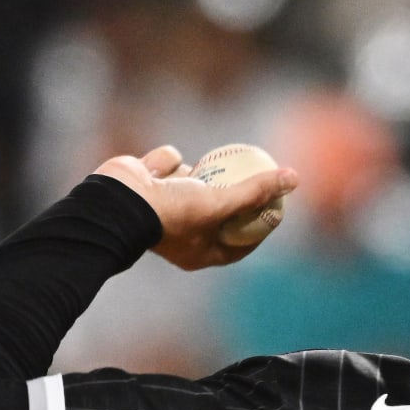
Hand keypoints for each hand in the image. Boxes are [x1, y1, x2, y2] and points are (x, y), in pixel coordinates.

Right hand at [94, 144, 298, 270]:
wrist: (116, 202)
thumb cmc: (171, 214)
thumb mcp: (220, 204)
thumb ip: (255, 192)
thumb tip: (293, 179)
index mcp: (197, 251)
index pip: (238, 243)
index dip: (259, 228)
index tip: (276, 211)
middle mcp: (181, 231)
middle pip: (218, 211)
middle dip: (235, 195)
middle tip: (258, 178)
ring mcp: (162, 206)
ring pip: (192, 183)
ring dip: (200, 174)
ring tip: (217, 165)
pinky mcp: (147, 181)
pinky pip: (167, 164)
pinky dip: (170, 159)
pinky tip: (174, 158)